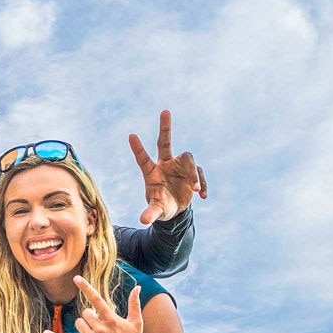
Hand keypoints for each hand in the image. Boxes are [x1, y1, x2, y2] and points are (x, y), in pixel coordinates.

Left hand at [42, 277, 147, 332]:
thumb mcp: (136, 322)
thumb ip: (134, 304)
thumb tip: (138, 287)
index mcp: (111, 319)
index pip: (95, 299)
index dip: (85, 287)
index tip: (76, 278)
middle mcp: (100, 328)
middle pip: (86, 313)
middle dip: (92, 317)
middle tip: (103, 327)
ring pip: (79, 323)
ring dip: (86, 326)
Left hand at [127, 110, 208, 224]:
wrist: (176, 209)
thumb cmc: (161, 206)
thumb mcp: (156, 210)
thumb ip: (150, 213)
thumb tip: (143, 221)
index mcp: (151, 172)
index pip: (143, 158)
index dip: (137, 148)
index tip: (130, 136)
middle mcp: (165, 165)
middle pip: (165, 142)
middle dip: (165, 127)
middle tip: (164, 111)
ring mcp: (180, 167)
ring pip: (189, 161)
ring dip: (193, 174)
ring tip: (195, 190)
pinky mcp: (192, 173)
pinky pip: (200, 174)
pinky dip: (202, 183)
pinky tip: (202, 196)